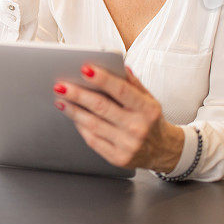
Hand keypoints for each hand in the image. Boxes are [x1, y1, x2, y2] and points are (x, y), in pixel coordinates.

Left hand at [53, 65, 184, 171]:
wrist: (163, 150)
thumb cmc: (151, 120)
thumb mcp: (149, 99)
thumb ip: (133, 83)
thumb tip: (118, 65)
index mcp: (147, 109)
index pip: (122, 90)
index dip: (103, 79)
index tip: (85, 69)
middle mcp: (138, 127)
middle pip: (102, 107)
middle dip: (78, 95)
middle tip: (61, 85)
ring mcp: (127, 145)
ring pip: (93, 124)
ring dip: (73, 110)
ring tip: (61, 99)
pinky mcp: (118, 158)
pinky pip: (93, 140)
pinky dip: (81, 126)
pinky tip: (73, 116)